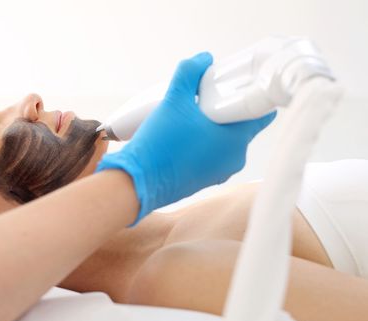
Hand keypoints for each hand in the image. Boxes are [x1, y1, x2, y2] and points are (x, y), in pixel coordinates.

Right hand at [96, 52, 275, 224]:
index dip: (252, 96)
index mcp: (236, 139)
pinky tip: (182, 136)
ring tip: (189, 118)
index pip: (263, 114)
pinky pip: (212, 155)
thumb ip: (189, 74)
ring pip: (225, 141)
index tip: (238, 87)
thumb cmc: (159, 145)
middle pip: (241, 125)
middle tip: (205, 98)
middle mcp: (235, 159)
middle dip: (226, 110)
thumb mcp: (173, 100)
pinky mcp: (205, 180)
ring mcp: (220, 172)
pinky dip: (203, 143)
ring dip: (212, 127)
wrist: (138, 182)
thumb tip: (203, 59)